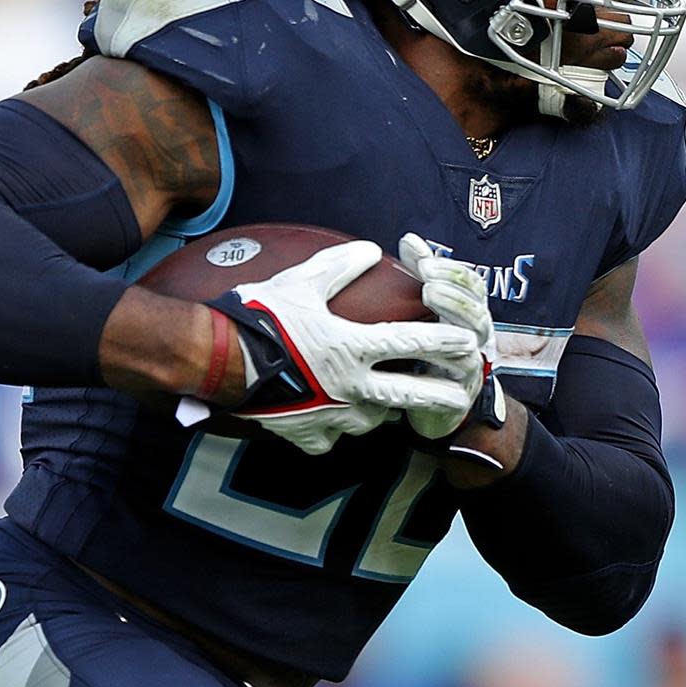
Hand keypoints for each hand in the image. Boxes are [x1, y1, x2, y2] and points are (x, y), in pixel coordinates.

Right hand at [212, 240, 482, 454]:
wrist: (217, 361)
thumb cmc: (259, 318)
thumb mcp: (299, 282)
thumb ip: (339, 267)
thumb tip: (370, 249)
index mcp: (351, 347)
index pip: (409, 342)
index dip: (442, 340)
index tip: (468, 342)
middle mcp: (350, 387)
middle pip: (408, 395)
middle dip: (441, 395)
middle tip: (462, 395)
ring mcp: (331, 417)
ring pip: (373, 419)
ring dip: (383, 409)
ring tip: (388, 401)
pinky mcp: (309, 436)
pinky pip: (333, 437)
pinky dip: (336, 428)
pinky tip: (331, 418)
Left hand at [396, 233, 496, 439]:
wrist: (433, 408)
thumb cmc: (427, 352)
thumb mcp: (423, 312)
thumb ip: (422, 276)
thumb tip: (409, 239)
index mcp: (468, 315)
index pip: (472, 286)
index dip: (453, 272)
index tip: (424, 262)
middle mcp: (475, 338)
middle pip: (478, 311)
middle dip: (455, 294)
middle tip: (428, 283)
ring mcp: (471, 366)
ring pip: (472, 341)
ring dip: (453, 319)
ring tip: (429, 300)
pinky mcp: (460, 395)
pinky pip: (459, 376)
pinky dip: (444, 360)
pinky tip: (424, 350)